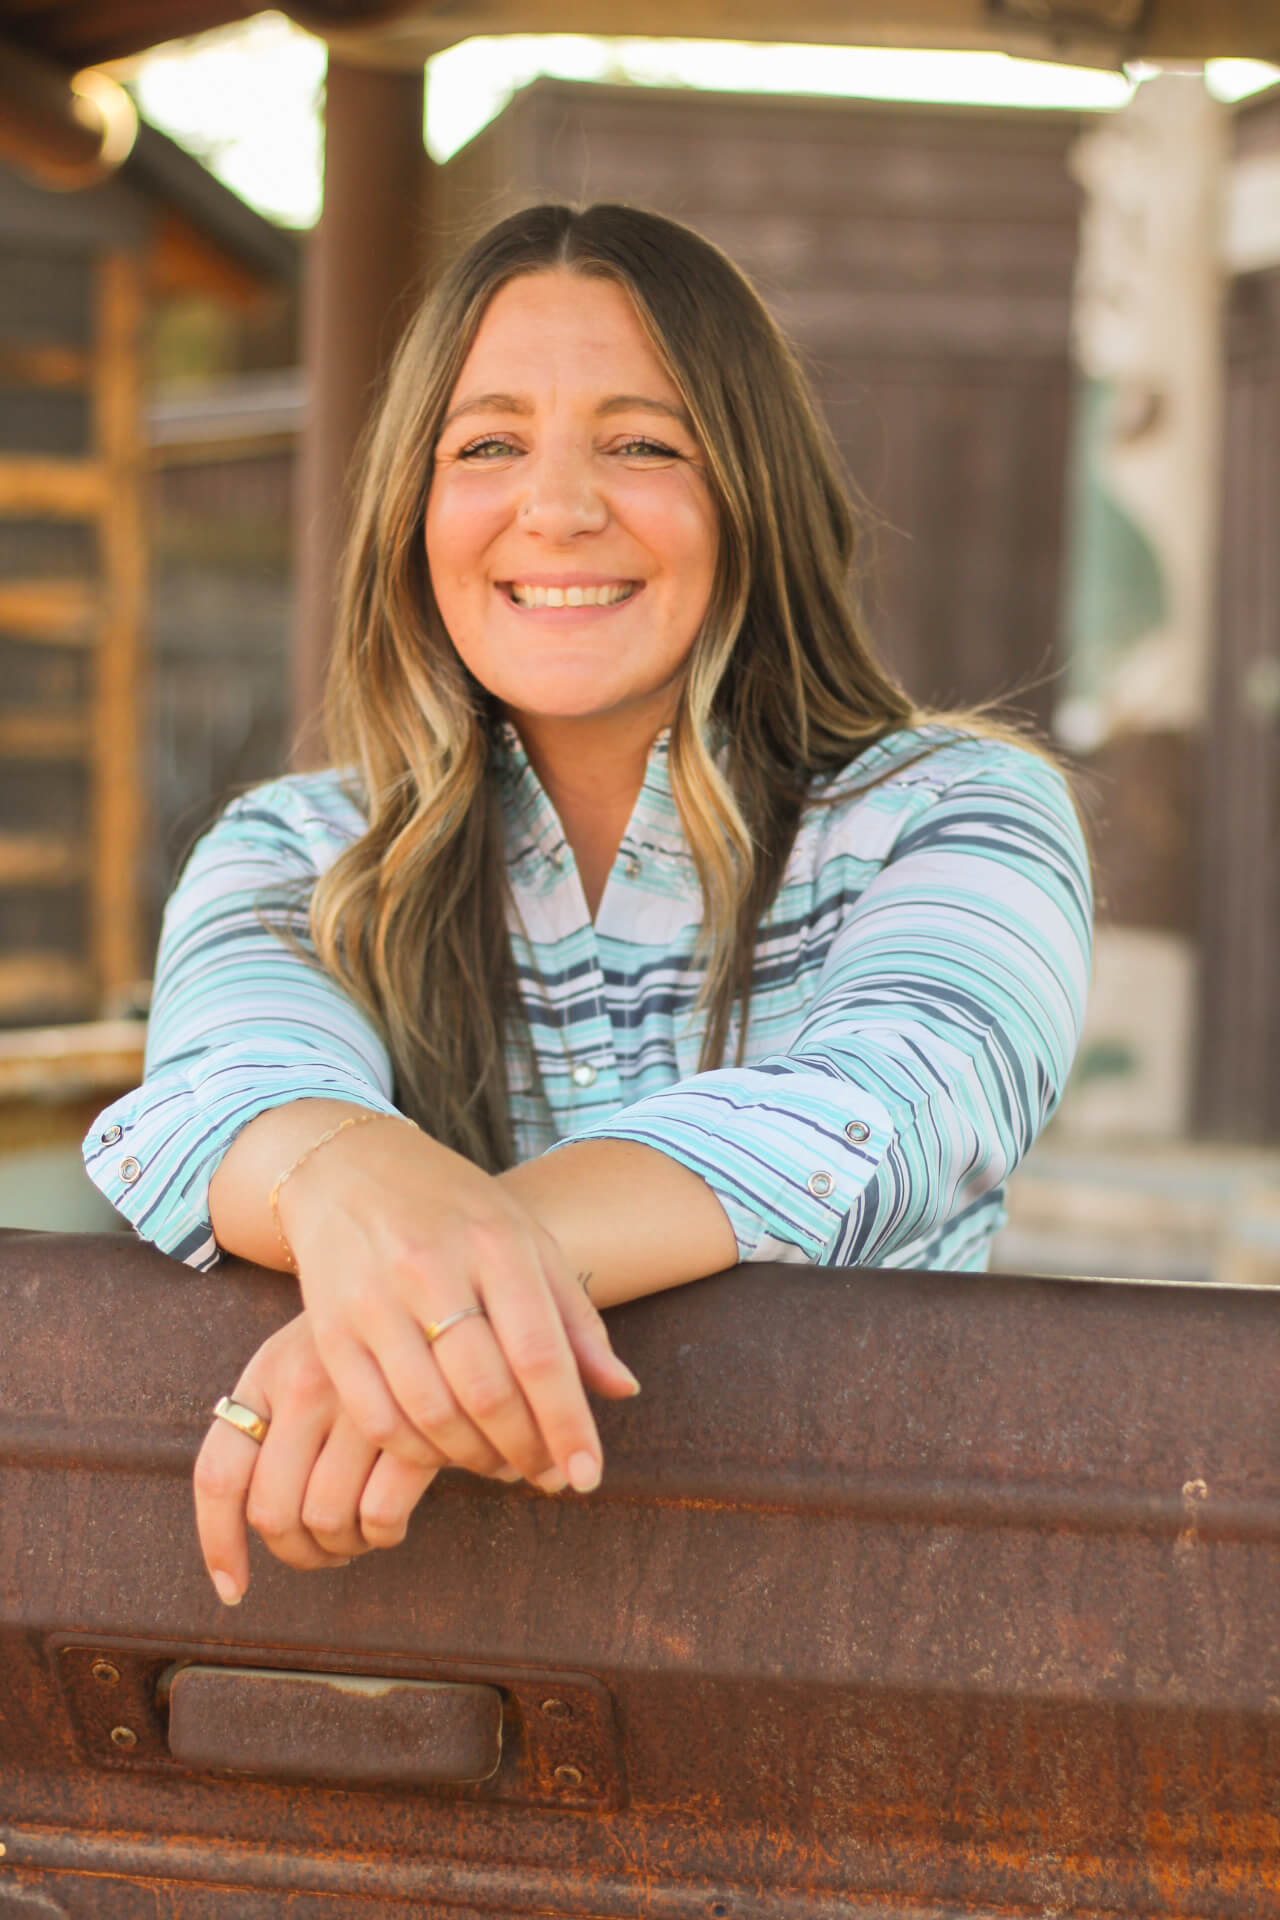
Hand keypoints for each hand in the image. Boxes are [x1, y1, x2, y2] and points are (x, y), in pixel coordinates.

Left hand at [194, 1310, 474, 1602]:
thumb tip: (241, 1530)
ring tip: (358, 1534)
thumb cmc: (362, 1341)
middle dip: (295, 1552)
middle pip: (272, 1512)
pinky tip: (394, 1520)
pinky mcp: (413, 1422)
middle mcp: (305, 1384)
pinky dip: (382, 1535)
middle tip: (321, 1552)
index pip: (218, 1475)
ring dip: (341, 1547)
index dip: (218, 1544)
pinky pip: (379, 1515)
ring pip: (325, 1520)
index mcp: (268, 1372)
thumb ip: (268, 1421)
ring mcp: (359, 1403)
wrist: (439, 1294)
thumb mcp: (302, 1357)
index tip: (233, 1588)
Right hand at [278, 1118, 639, 1489]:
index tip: (588, 1475)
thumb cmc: (454, 1209)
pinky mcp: (327, 1330)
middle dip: (526, 1451)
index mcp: (495, 1243)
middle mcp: (432, 1268)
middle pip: (487, 1392)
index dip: (568, 1425)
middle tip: (548, 1475)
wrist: (348, 1167)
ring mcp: (373, 1300)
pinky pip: (376, 1416)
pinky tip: (443, 1451)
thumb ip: (573, 1316)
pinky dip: (416, 1451)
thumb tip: (622, 1391)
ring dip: (474, 1459)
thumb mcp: (525, 1239)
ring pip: (431, 1413)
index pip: (540, 1354)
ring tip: (502, 1466)